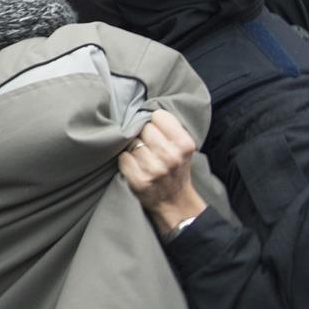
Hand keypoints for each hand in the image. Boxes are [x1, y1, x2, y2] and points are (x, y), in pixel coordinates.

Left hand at [119, 110, 207, 234]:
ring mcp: (154, 169)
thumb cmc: (176, 169)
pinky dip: (126, 160)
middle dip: (144, 134)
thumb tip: (144, 107)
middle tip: (149, 146)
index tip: (156, 130)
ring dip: (134, 148)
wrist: (174, 201)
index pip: (158, 116)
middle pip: (144, 128)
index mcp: (184, 144)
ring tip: (144, 158)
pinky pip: (123, 157)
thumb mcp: (183, 147)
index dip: (154, 122)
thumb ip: (170, 128)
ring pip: (132, 142)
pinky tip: (135, 166)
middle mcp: (171, 156)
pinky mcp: (139, 180)